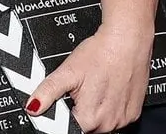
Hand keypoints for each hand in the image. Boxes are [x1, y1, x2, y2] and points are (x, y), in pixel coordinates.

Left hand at [25, 24, 153, 132]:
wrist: (128, 40)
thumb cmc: (101, 53)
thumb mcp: (68, 71)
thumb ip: (47, 92)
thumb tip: (32, 107)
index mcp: (90, 118)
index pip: (68, 128)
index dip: (64, 112)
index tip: (68, 100)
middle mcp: (109, 123)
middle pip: (85, 127)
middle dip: (80, 111)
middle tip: (83, 89)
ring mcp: (123, 119)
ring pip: (101, 123)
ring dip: (95, 110)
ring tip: (97, 86)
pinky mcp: (133, 113)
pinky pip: (117, 117)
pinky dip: (111, 106)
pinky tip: (108, 89)